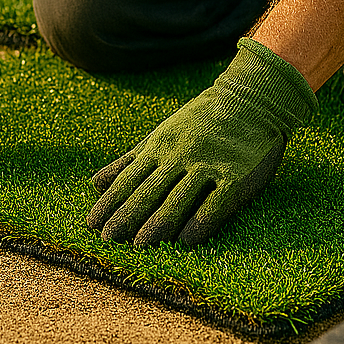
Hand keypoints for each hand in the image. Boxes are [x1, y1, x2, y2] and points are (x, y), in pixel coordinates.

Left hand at [87, 38, 315, 247]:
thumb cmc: (200, 122)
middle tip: (109, 239)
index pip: (129, 179)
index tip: (92, 225)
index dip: (110, 202)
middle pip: (149, 190)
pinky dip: (201, 221)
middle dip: (127, 215)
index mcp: (160, 147)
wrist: (251, 99)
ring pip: (179, 197)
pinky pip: (216, 202)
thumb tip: (93, 184)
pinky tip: (187, 240)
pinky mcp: (237, 176)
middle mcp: (181, 156)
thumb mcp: (160, 136)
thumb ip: (128, 161)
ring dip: (158, 222)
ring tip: (140, 245)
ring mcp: (209, 165)